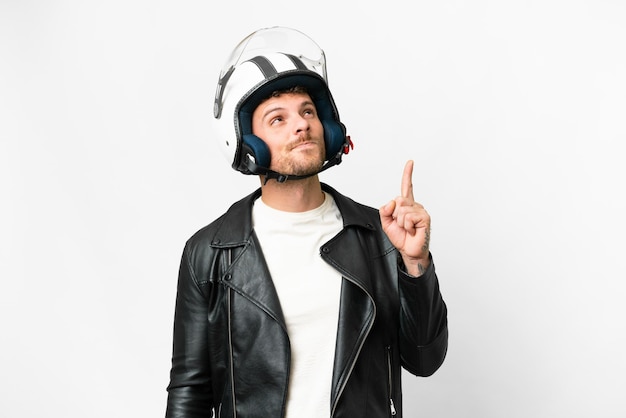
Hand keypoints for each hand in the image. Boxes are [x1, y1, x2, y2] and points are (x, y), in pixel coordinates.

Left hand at [379, 160, 430, 275]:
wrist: (409, 251)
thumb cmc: (401, 237)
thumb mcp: (386, 223)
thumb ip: (384, 211)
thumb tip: (391, 202)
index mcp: (406, 205)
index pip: (406, 186)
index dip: (408, 174)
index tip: (410, 163)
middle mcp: (414, 206)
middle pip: (398, 200)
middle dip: (394, 215)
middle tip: (401, 225)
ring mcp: (420, 211)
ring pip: (401, 210)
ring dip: (400, 222)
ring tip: (407, 229)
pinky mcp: (424, 218)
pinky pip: (408, 217)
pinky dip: (406, 226)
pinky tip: (412, 230)